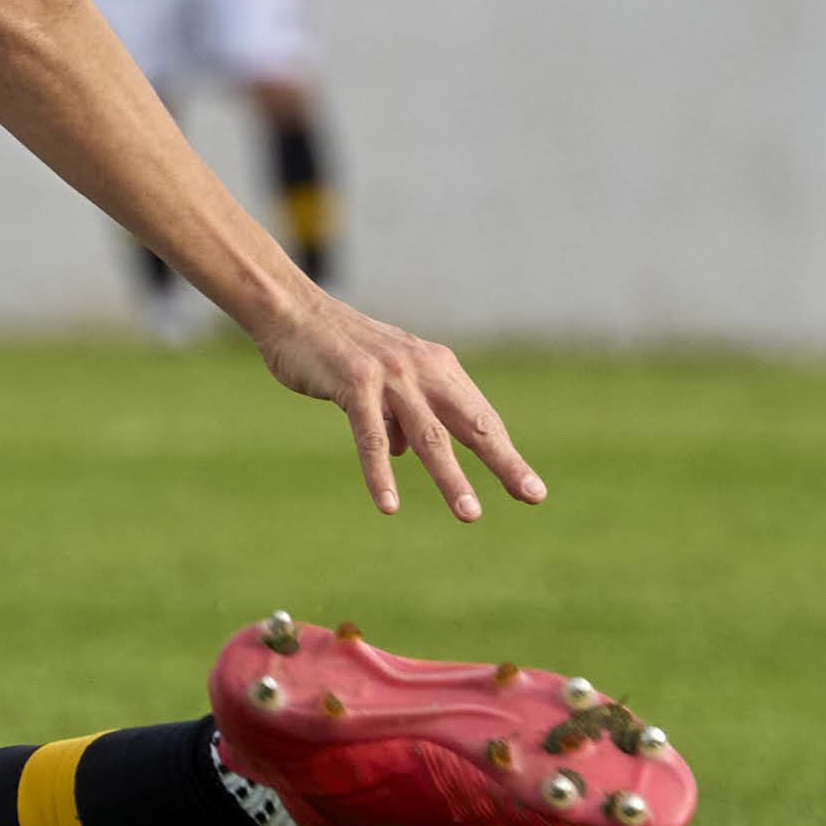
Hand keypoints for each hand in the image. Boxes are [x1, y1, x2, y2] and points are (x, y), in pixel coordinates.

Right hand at [253, 288, 545, 521]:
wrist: (293, 311)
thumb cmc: (338, 349)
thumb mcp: (384, 378)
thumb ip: (403, 413)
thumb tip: (411, 453)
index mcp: (437, 366)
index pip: (479, 417)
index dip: (505, 454)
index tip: (530, 489)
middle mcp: (422, 369)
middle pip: (470, 425)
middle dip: (503, 463)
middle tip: (531, 495)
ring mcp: (390, 377)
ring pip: (429, 437)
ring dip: (451, 479)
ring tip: (470, 514)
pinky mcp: (355, 386)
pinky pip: (372, 439)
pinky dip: (381, 474)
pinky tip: (389, 505)